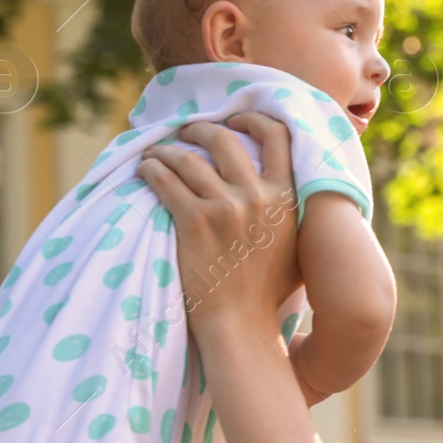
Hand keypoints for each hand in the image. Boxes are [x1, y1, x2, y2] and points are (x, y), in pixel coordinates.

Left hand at [135, 113, 301, 335]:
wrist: (242, 323)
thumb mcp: (298, 245)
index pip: (277, 136)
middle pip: (225, 139)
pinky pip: (165, 181)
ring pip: (188, 158)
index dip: (253, 118)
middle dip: (200, 129)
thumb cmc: (269, 291)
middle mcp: (257, 196)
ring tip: (158, 153)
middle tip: (187, 132)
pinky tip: (145, 170)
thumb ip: (295, 211)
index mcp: (287, 196)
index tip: (236, 119)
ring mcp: (225, 208)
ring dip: (168, 150)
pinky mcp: (194, 222)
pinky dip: (152, 169)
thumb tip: (292, 186)